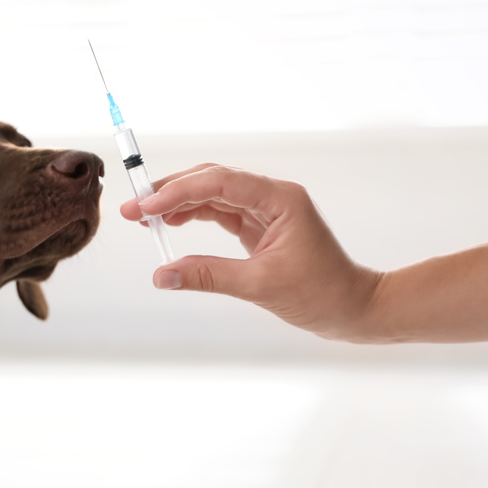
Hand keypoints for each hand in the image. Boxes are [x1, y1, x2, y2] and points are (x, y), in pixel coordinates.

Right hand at [119, 164, 382, 340]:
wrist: (353, 308)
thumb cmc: (322, 294)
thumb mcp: (260, 286)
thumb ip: (208, 276)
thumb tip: (162, 274)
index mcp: (280, 199)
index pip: (220, 183)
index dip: (178, 192)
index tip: (146, 208)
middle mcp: (273, 196)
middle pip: (212, 179)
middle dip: (170, 192)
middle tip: (133, 210)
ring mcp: (266, 209)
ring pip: (213, 193)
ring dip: (178, 202)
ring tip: (144, 218)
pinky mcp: (260, 225)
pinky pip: (220, 212)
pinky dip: (193, 215)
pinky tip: (171, 224)